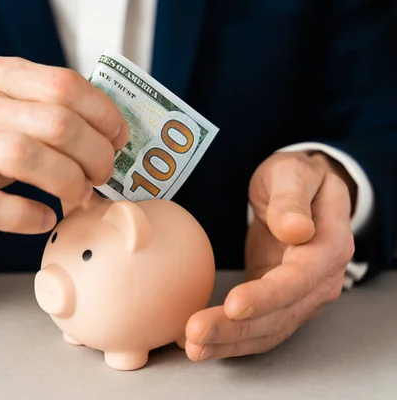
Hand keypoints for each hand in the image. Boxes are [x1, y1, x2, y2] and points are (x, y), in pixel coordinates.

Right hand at [0, 57, 127, 243]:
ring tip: (79, 195)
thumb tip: (112, 132)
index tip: (118, 138)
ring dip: (69, 181)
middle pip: (56, 123)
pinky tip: (45, 217)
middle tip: (103, 173)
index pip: (64, 84)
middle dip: (95, 153)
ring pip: (27, 157)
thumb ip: (46, 108)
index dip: (103, 114)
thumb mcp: (0, 107)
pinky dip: (31, 216)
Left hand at [185, 151, 355, 360]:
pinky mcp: (280, 303)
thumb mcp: (293, 173)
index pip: (299, 279)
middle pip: (280, 315)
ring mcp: (302, 296)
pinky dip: (231, 341)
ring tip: (192, 348)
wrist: (300, 194)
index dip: (268, 296)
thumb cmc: (296, 178)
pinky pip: (258, 329)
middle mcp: (321, 280)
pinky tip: (201, 345)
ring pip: (267, 330)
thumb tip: (296, 229)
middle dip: (236, 330)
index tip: (233, 305)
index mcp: (328, 246)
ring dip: (229, 343)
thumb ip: (292, 199)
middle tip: (195, 334)